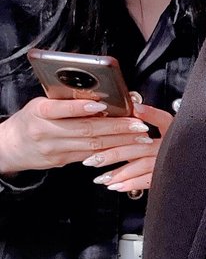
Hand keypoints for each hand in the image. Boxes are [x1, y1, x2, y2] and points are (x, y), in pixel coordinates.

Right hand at [0, 97, 154, 176]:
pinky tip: (126, 147)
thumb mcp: (41, 104)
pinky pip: (89, 156)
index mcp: (39, 111)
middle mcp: (46, 131)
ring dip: (119, 141)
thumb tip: (99, 96)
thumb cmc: (30, 120)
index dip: (80, 107)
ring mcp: (54, 149)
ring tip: (139, 136)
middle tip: (138, 123)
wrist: (11, 146)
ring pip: (92, 145)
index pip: (60, 109)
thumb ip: (65, 101)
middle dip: (116, 127)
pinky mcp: (61, 161)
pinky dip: (110, 151)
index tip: (101, 105)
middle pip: (85, 129)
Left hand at [82, 101, 174, 194]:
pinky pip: (148, 181)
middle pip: (136, 149)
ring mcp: (168, 163)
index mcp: (168, 131)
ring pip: (140, 166)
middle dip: (112, 155)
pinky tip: (118, 187)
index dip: (126, 130)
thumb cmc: (183, 141)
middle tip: (92, 160)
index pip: (147, 127)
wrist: (194, 159)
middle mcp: (167, 146)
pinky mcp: (168, 176)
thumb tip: (134, 106)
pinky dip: (132, 184)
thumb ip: (153, 115)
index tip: (104, 133)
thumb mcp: (171, 124)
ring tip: (102, 178)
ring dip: (119, 173)